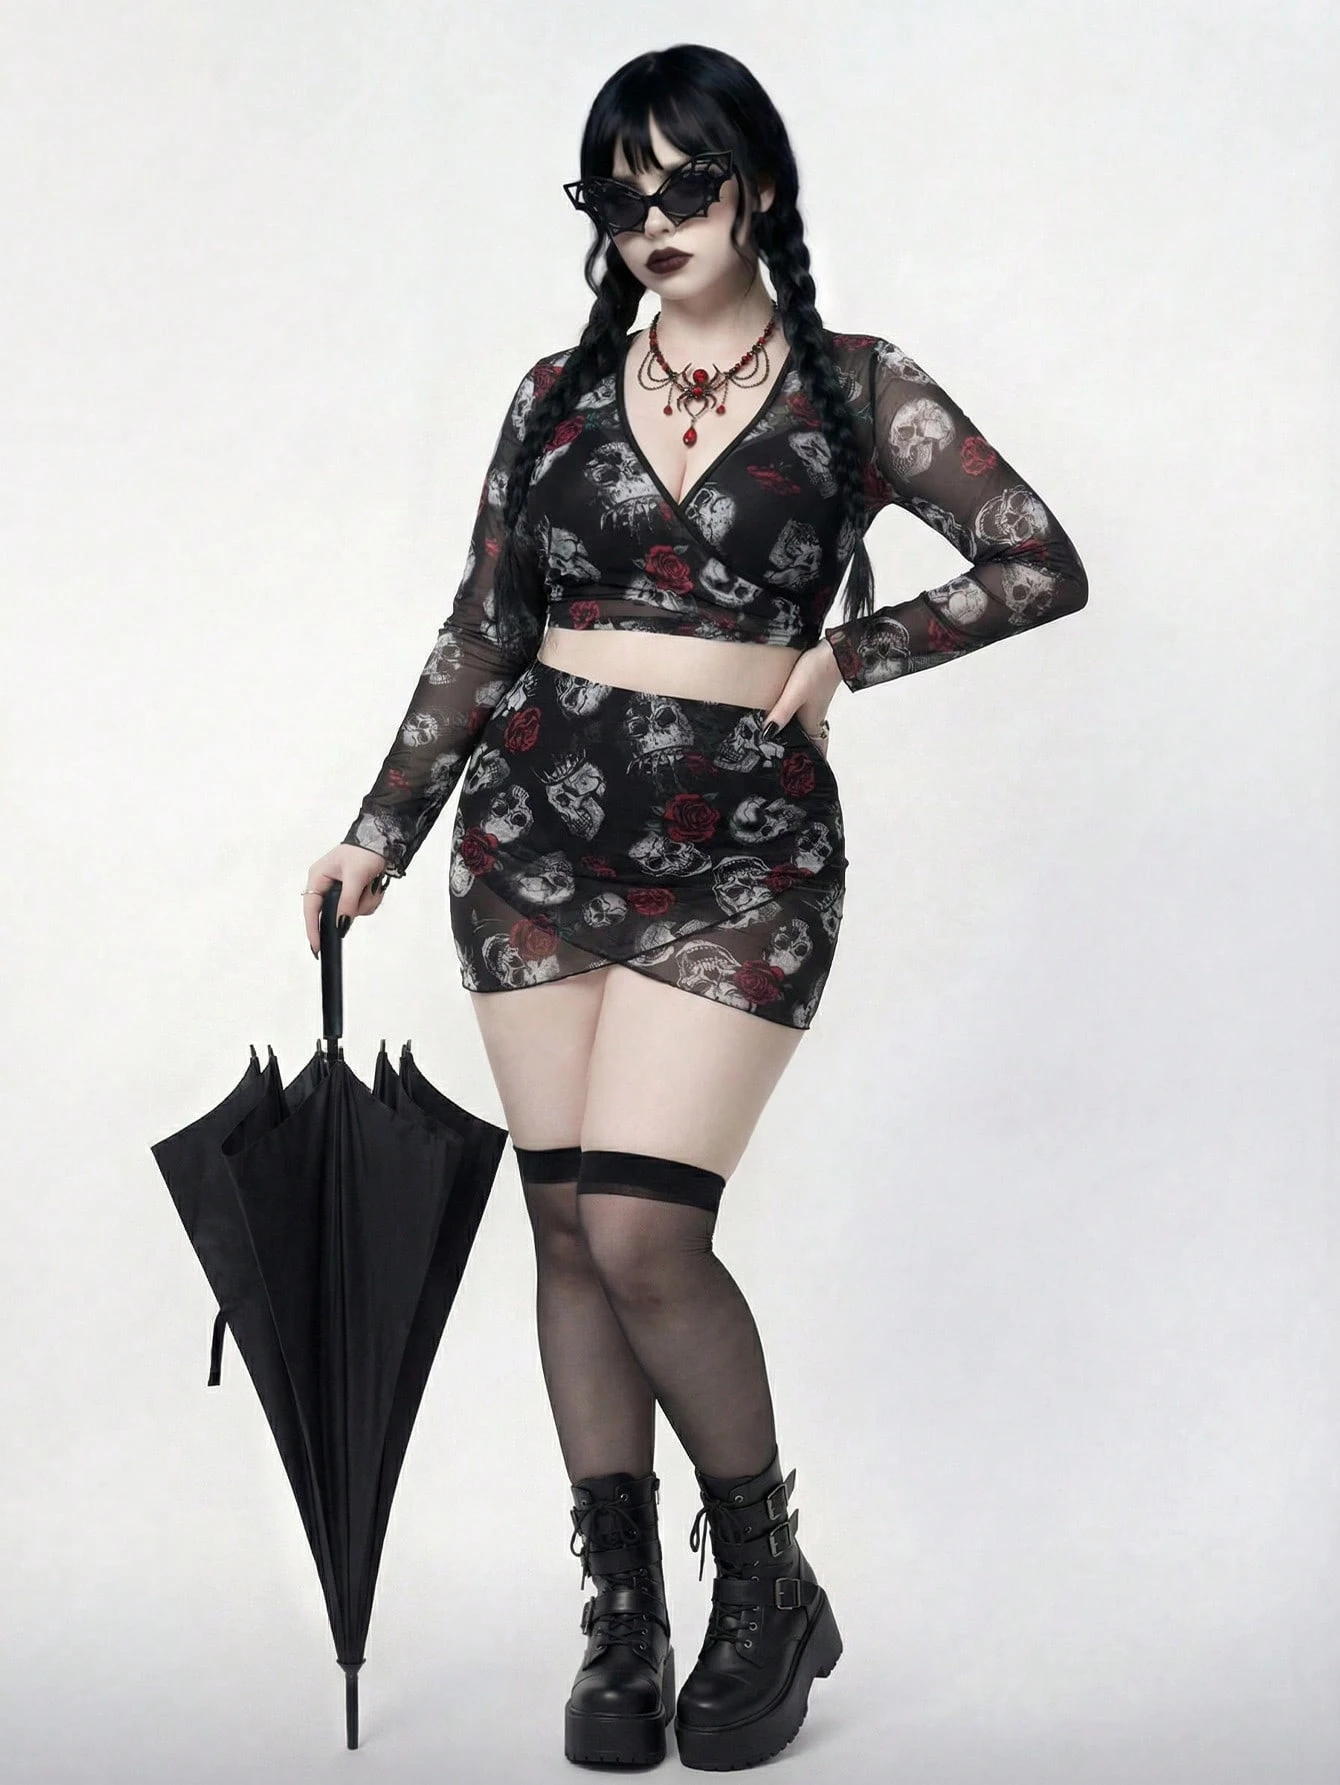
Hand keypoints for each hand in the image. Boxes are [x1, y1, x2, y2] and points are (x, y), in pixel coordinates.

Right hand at [303, 845, 392, 956]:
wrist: (385, 839)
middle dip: (353, 907)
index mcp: (318, 877)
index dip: (313, 930)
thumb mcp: (355, 877)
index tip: (317, 948)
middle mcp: (327, 885)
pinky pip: (362, 907)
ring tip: (372, 883)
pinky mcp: (355, 892)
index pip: (311, 909)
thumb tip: (341, 925)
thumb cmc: (364, 850)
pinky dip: (372, 899)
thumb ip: (347, 902)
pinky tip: (375, 885)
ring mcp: (341, 890)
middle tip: (365, 892)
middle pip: (335, 912)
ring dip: (366, 901)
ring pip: (352, 912)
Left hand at [760, 641, 842, 755]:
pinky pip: (802, 714)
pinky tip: (782, 716)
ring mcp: (814, 706)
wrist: (832, 652)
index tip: (805, 774)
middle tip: (786, 762)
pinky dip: (795, 720)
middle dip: (801, 751)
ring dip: (797, 736)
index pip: (816, 750)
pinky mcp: (811, 695)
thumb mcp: (794, 696)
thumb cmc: (816, 673)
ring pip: (805, 727)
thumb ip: (781, 714)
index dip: (812, 762)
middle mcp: (815, 718)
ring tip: (780, 743)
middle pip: (810, 740)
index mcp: (812, 723)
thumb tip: (767, 734)